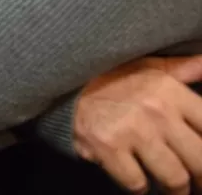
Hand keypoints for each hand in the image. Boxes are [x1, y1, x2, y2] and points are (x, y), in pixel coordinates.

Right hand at [73, 55, 201, 194]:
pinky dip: (140, 188)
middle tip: (197, 184)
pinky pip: (138, 184)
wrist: (61, 81)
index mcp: (171, 91)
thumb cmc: (112, 77)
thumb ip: (185, 69)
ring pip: (174, 178)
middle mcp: (156, 111)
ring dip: (175, 190)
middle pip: (200, 161)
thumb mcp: (150, 66)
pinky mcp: (108, 147)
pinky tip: (138, 180)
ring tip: (173, 189)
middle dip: (201, 179)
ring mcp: (132, 130)